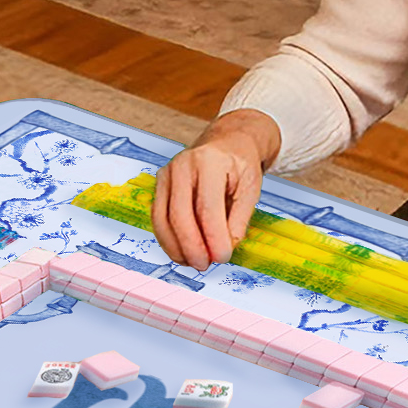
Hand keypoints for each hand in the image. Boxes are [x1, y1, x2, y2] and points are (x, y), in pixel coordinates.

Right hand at [152, 111, 280, 268]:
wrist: (226, 143)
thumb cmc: (239, 164)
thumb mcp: (250, 189)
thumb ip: (239, 220)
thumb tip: (224, 248)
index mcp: (210, 161)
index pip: (207, 207)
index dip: (213, 238)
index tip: (222, 257)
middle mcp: (183, 165)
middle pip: (179, 215)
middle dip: (191, 247)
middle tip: (205, 265)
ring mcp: (167, 174)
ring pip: (162, 219)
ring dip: (176, 247)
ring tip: (193, 262)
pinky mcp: (159, 185)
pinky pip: (157, 218)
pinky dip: (168, 240)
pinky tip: (181, 252)